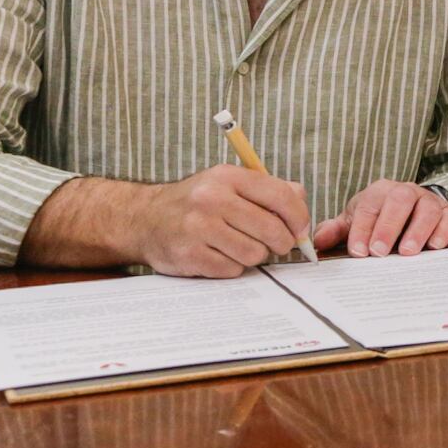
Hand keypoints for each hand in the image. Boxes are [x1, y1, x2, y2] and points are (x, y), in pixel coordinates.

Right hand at [131, 165, 311, 277]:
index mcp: (228, 177)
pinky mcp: (189, 255)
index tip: (301, 230)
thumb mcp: (229, 183)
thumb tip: (302, 210)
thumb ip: (270, 190)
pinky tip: (220, 255)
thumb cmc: (197, 203)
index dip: (299, 218)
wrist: (145, 219)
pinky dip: (233, 267)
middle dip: (281, 242)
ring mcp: (198, 227)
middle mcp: (212, 199)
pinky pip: (232, 270)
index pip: (281, 196)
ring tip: (239, 246)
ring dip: (254, 255)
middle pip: (272, 230)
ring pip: (255, 253)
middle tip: (275, 244)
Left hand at [316, 181, 447, 256]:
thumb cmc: (381, 218)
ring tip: (407, 252)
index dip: (362, 228)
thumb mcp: (357, 221)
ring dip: (417, 230)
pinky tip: (434, 247)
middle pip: (399, 201)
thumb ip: (337, 230)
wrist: (415, 210)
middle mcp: (406, 192)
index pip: (369, 206)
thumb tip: (317, 242)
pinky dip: (443, 232)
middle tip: (379, 252)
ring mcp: (429, 201)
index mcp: (380, 192)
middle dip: (388, 226)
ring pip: (427, 208)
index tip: (358, 251)